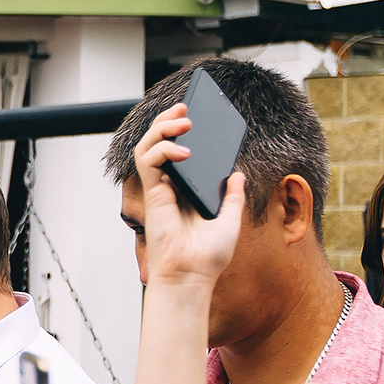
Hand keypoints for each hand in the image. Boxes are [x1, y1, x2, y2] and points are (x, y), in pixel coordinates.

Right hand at [134, 105, 246, 287]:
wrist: (193, 275)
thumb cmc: (207, 257)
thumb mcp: (230, 220)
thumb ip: (232, 196)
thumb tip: (236, 174)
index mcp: (185, 192)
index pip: (178, 154)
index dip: (181, 133)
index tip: (197, 116)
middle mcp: (169, 188)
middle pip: (158, 144)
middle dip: (167, 121)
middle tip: (184, 108)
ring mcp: (159, 189)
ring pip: (147, 147)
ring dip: (161, 128)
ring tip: (182, 119)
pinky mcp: (153, 194)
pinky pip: (149, 160)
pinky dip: (163, 148)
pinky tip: (183, 150)